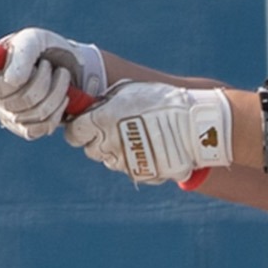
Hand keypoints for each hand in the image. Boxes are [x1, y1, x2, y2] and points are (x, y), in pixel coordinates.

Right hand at [0, 28, 107, 140]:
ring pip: (30, 116)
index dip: (17, 79)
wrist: (72, 66)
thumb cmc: (47, 49)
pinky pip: (39, 129)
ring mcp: (7, 115)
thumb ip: (21, 53)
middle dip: (43, 82)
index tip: (40, 63)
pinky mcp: (25, 129)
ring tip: (62, 76)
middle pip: (14, 103)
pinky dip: (57, 111)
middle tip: (52, 66)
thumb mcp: (35, 40)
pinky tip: (63, 97)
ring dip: (56, 94)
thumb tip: (11, 81)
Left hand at [63, 82, 231, 185]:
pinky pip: (131, 169)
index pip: (74, 133)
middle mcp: (108, 144)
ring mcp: (124, 162)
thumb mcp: (129, 93)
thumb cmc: (162, 101)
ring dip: (119, 151)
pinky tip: (152, 148)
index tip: (89, 124)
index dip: (80, 129)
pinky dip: (137, 161)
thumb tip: (89, 107)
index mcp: (100, 121)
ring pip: (111, 160)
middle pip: (91, 149)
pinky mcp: (140, 174)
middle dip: (100, 140)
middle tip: (119, 128)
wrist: (193, 124)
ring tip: (141, 136)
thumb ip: (105, 103)